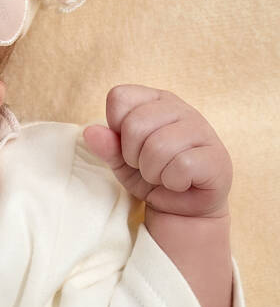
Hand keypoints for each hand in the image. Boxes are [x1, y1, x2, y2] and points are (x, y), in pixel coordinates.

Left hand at [82, 85, 231, 218]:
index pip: (120, 97)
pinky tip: (180, 182)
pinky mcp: (217, 156)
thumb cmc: (151, 175)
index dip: (115, 126)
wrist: (181, 208)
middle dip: (132, 155)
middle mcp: (180, 108)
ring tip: (162, 174)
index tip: (128, 145)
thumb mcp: (120, 161)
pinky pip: (181, 166)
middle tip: (145, 165)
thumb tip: (90, 132)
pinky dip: (172, 182)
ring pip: (158, 146)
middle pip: (136, 124)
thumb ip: (106, 145)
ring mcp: (203, 130)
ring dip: (152, 171)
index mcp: (155, 101)